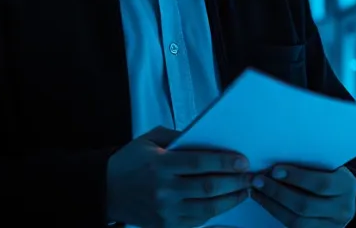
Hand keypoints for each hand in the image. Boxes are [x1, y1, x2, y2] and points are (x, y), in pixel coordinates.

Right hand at [105, 126, 252, 227]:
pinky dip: (214, 213)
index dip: (225, 161)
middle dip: (235, 181)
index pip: (200, 162)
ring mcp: (165, 211)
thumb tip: (206, 139)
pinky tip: (225, 204)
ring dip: (231, 200)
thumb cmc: (129, 162)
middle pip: (209, 187)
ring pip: (207, 208)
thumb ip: (177, 137)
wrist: (105, 191)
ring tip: (244, 191)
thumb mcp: (148, 139)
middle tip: (251, 176)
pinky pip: (197, 221)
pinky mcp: (166, 226)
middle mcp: (164, 189)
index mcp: (160, 164)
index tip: (242, 160)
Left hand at [250, 164, 355, 226]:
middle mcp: (343, 209)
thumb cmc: (329, 175)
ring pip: (298, 221)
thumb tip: (275, 164)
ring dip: (272, 205)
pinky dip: (277, 214)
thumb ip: (310, 165)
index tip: (275, 170)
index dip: (296, 178)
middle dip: (277, 192)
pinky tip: (265, 203)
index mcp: (346, 185)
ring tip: (257, 191)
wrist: (342, 199)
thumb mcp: (327, 166)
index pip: (321, 184)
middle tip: (258, 180)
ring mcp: (333, 226)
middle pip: (306, 205)